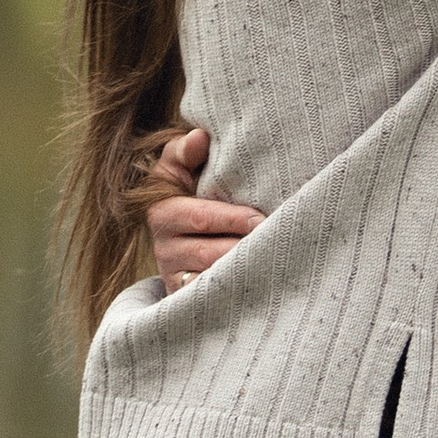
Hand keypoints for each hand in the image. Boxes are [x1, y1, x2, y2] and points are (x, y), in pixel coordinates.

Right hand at [145, 126, 267, 289]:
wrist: (178, 236)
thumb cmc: (187, 190)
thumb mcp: (178, 167)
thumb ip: (186, 150)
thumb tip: (200, 136)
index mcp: (162, 212)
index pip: (201, 218)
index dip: (232, 219)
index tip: (260, 219)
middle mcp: (163, 248)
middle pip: (208, 253)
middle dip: (243, 247)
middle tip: (275, 240)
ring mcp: (174, 277)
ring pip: (212, 279)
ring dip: (242, 271)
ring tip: (273, 263)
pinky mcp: (184, 299)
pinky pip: (211, 301)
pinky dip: (235, 293)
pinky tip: (260, 284)